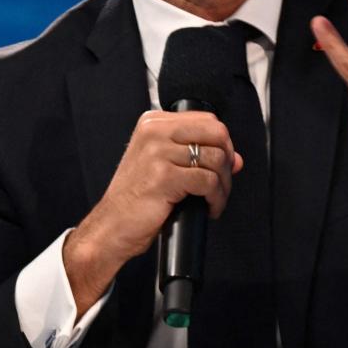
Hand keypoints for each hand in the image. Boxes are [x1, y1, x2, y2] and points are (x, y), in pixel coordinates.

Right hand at [62, 110, 242, 312]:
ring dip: (223, 185)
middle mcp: (155, 132)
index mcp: (153, 123)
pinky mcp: (164, 176)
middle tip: (222, 183)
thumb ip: (198, 155)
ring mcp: (158, 152)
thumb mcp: (165, 167)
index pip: (208, 120)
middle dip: (227, 161)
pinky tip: (208, 207)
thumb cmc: (136, 199)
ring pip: (216, 159)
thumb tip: (236, 159)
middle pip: (216, 134)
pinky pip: (208, 182)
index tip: (224, 164)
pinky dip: (215, 198)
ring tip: (213, 199)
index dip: (223, 144)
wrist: (111, 227)